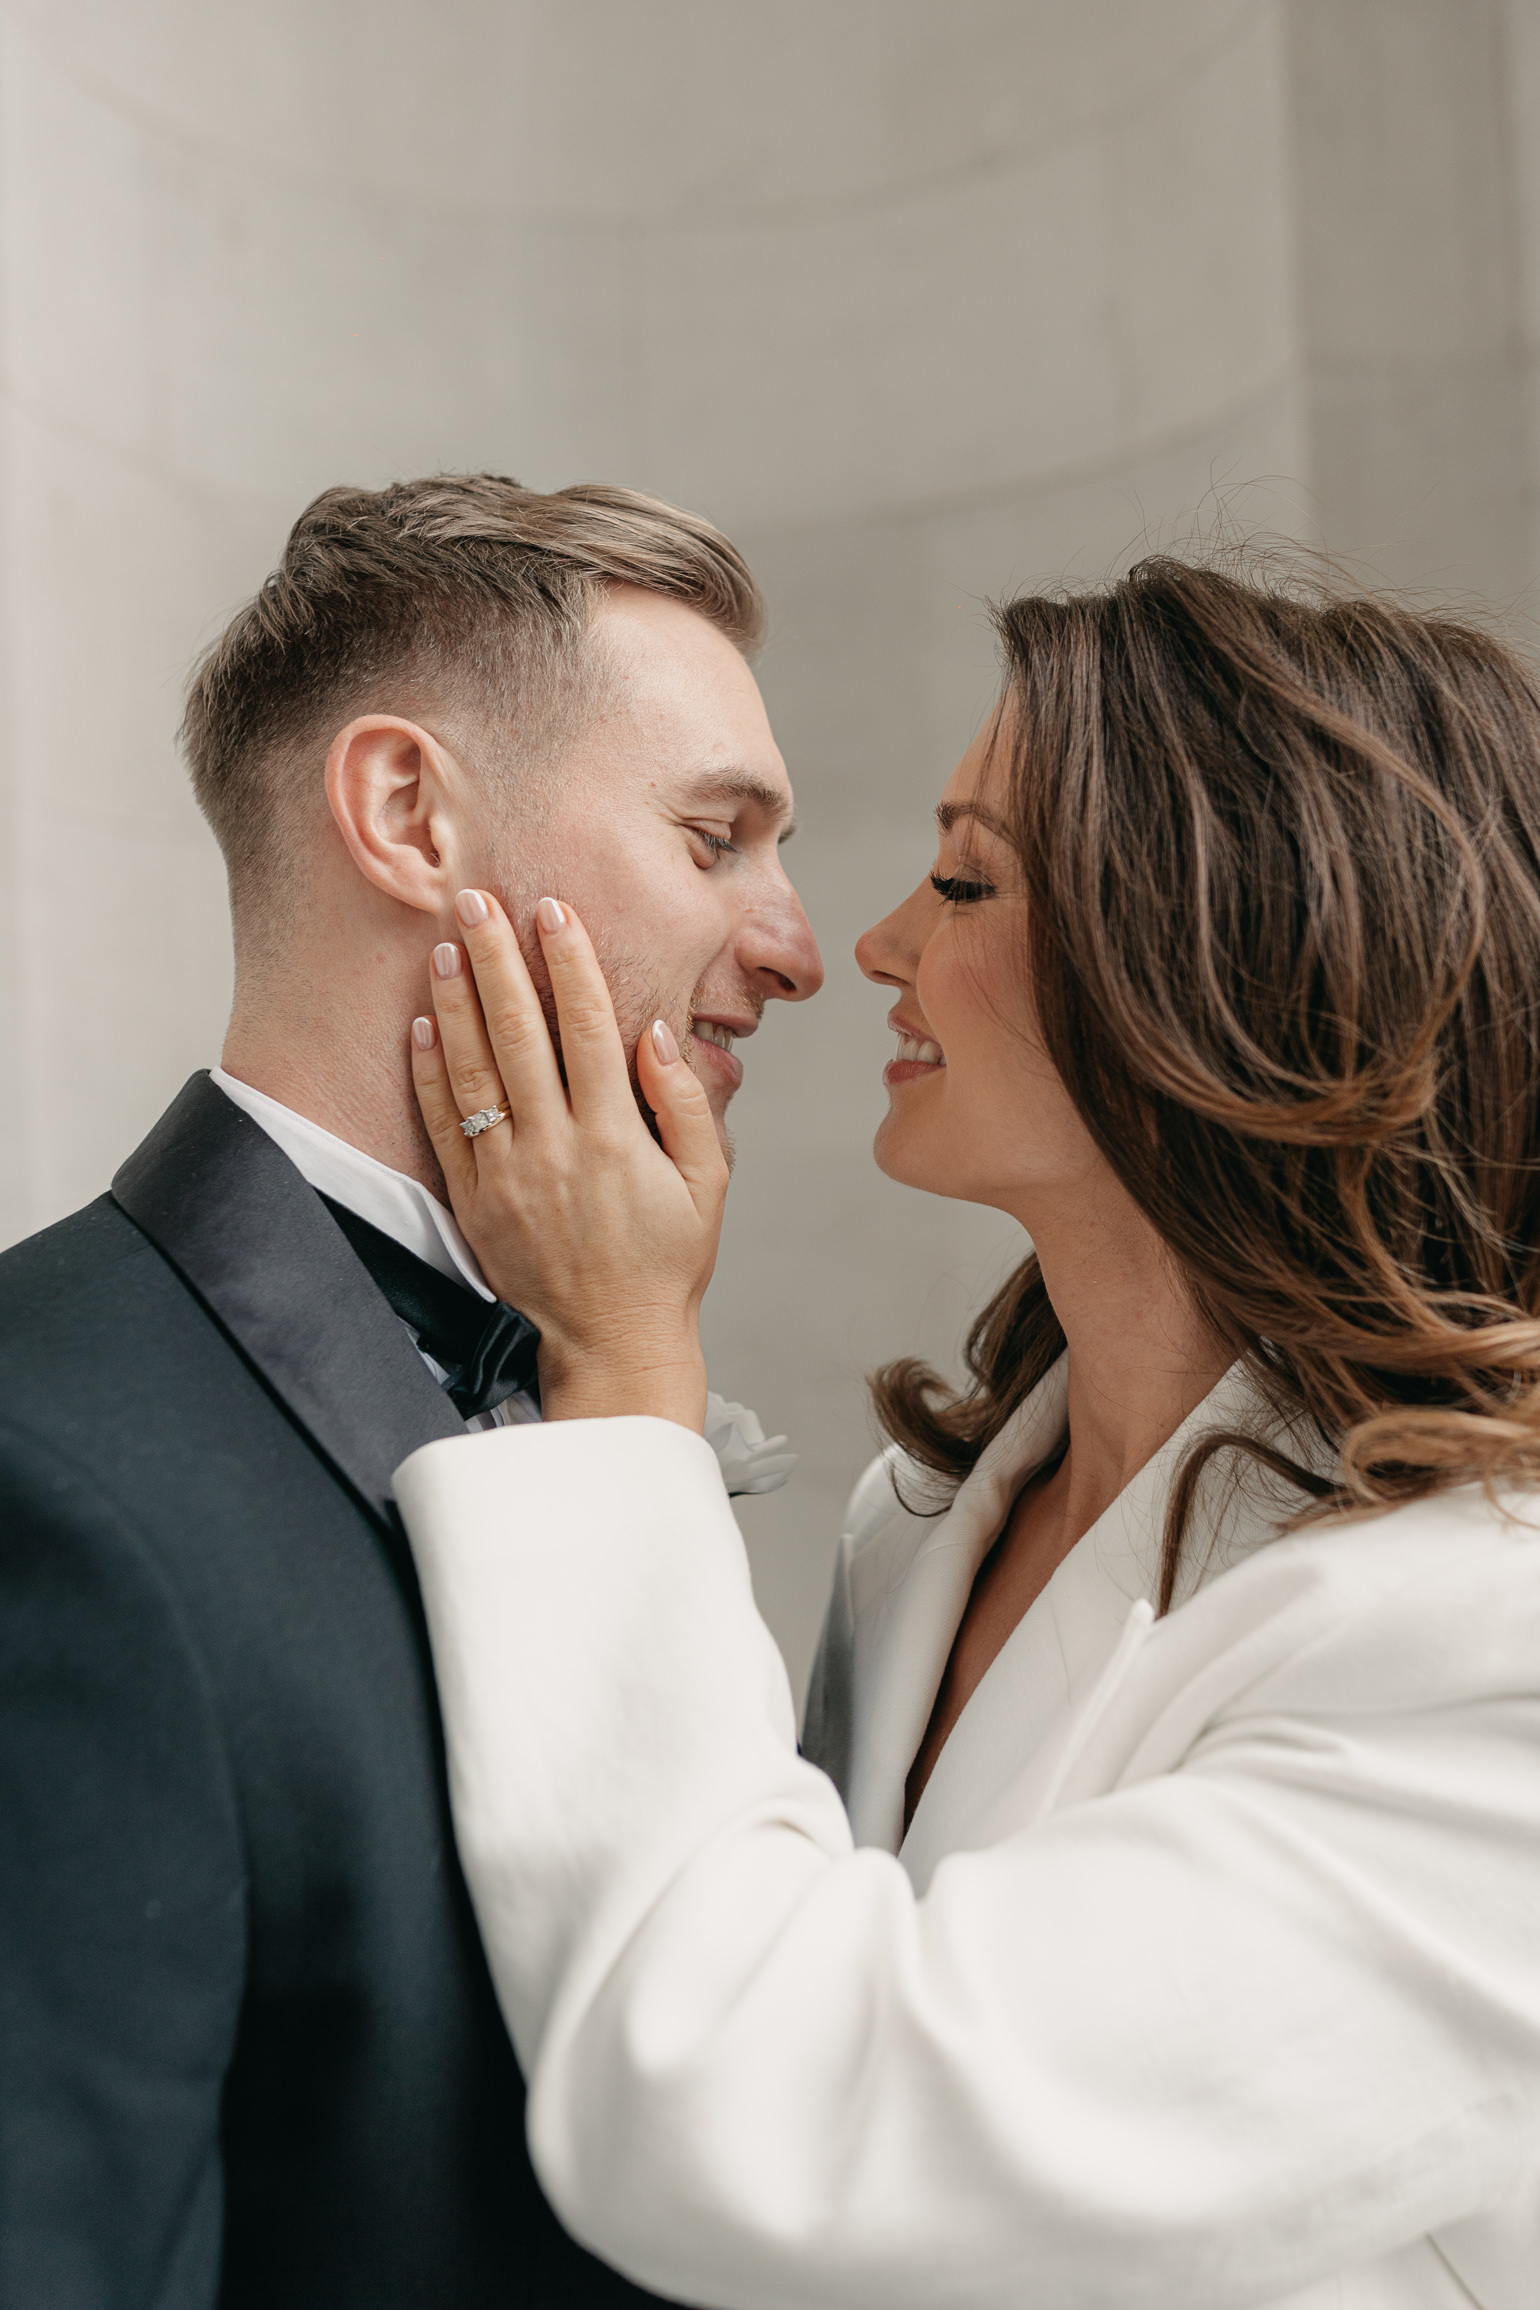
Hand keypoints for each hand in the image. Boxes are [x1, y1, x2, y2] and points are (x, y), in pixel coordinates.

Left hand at [411, 890, 728, 1429]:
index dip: (570, 964)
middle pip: (519, 1033)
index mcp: (617, 1138)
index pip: (587, 1029)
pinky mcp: (475, 1200)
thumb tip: (656, 1036)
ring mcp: (508, 1174)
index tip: (554, 912)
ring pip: (474, 1070)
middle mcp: (556, 1148)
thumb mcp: (709, 1184)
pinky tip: (423, 1026)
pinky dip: (430, 1072)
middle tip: (479, 900)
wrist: (611, 1342)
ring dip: (457, 1003)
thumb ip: (688, 1106)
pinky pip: (445, 1124)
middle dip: (497, 960)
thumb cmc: (667, 1261)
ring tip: (447, 946)